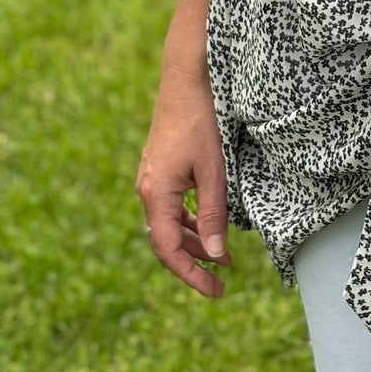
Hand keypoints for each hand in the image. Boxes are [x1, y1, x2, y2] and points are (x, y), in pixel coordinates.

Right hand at [135, 64, 232, 297]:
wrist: (186, 80)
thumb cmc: (201, 122)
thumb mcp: (214, 170)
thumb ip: (214, 213)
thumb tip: (217, 253)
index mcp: (157, 194)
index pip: (168, 250)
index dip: (191, 275)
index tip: (215, 291)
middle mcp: (148, 190)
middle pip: (166, 241)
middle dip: (194, 264)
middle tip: (222, 282)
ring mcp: (152, 178)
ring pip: (168, 224)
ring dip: (193, 242)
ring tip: (222, 256)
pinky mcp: (160, 168)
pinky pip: (171, 206)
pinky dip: (189, 221)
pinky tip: (208, 223)